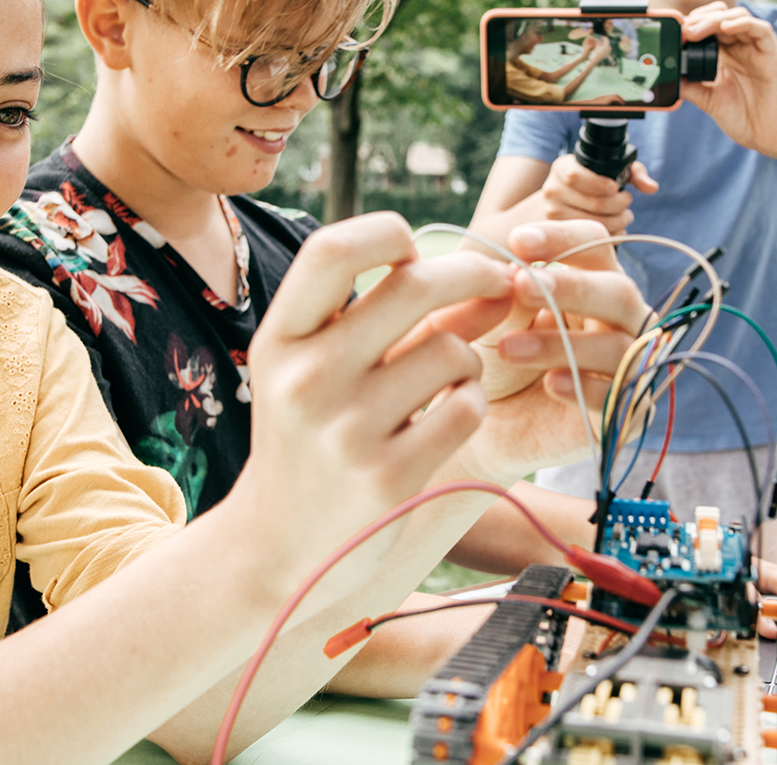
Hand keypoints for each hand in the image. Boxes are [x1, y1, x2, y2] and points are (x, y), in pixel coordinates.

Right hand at [230, 213, 515, 589]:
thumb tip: (492, 275)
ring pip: (453, 351)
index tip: (413, 249)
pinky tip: (450, 416)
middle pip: (413, 285)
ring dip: (471, 355)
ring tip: (450, 377)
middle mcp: (307, 379)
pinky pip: (466, 409)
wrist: (279, 544)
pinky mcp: (389, 478)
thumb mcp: (322, 368)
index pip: (332, 250)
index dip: (386, 233)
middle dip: (472, 275)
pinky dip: (471, 404)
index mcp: (280, 339)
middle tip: (497, 284)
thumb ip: (393, 318)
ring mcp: (347, 431)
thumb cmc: (310, 436)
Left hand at [448, 220, 653, 484]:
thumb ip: (504, 293)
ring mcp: (627, 368)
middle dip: (572, 287)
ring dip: (561, 343)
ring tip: (507, 349)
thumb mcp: (488, 320)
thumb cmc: (488, 360)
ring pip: (618, 346)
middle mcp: (620, 322)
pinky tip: (550, 383)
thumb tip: (517, 272)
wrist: (478, 430)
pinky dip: (584, 387)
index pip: (596, 245)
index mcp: (592, 283)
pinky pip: (619, 397)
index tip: (517, 242)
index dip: (564, 238)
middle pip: (620, 293)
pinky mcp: (623, 416)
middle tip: (520, 284)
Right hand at [534, 153, 659, 234]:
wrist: (556, 202)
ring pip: (594, 224)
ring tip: (625, 215)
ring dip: (619, 221)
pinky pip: (590, 239)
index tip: (615, 188)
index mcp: (562, 168)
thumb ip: (633, 173)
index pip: (575, 176)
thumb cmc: (589, 182)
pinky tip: (617, 228)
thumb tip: (652, 188)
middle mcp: (553, 190)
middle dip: (620, 204)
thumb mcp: (608, 169)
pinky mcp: (560, 233)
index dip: (599, 184)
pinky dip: (611, 235)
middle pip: (594, 203)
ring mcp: (553, 214)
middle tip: (627, 201)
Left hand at [677, 1, 776, 158]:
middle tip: (683, 31)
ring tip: (696, 32)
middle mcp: (743, 48)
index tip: (675, 32)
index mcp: (727, 55)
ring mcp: (759, 51)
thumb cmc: (744, 118)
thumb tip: (667, 75)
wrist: (768, 139)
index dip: (693, 22)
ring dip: (715, 19)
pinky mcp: (774, 58)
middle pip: (722, 16)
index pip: (711, 25)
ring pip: (739, 17)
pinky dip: (743, 23)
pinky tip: (725, 27)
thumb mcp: (709, 99)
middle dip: (700, 18)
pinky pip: (762, 30)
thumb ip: (690, 85)